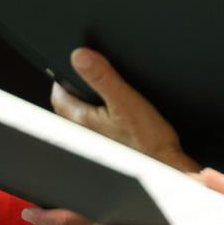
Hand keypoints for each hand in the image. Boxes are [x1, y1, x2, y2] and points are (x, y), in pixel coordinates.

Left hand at [51, 48, 198, 171]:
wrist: (165, 168)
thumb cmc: (147, 144)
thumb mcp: (125, 101)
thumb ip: (102, 77)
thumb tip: (80, 56)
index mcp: (82, 121)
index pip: (58, 97)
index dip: (61, 81)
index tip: (70, 67)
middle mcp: (84, 135)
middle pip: (70, 108)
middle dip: (75, 92)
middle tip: (86, 78)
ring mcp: (96, 144)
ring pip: (84, 119)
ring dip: (89, 106)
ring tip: (103, 94)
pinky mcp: (110, 150)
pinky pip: (98, 129)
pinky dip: (103, 119)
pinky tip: (118, 116)